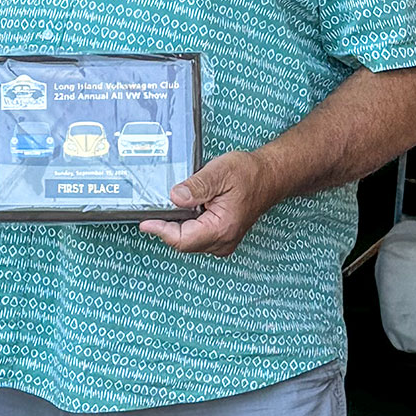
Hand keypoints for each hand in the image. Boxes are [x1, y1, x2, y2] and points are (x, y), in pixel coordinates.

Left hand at [139, 150, 274, 256]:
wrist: (270, 177)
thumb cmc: (249, 174)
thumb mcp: (220, 172)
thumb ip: (196, 186)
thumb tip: (174, 197)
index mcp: (221, 228)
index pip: (182, 240)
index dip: (161, 231)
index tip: (145, 222)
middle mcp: (223, 241)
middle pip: (183, 242)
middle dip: (167, 227)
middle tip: (153, 209)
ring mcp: (223, 242)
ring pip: (188, 241)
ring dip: (177, 226)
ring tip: (172, 206)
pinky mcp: (221, 238)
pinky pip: (196, 237)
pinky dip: (187, 226)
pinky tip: (186, 210)